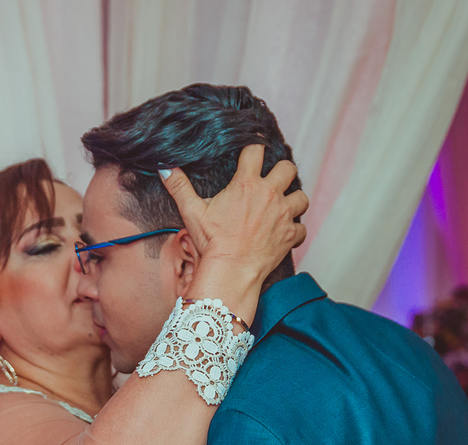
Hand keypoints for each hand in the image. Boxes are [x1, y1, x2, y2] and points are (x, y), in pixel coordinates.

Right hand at [161, 144, 308, 321]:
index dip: (254, 151)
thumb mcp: (192, 211)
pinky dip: (296, 230)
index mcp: (246, 184)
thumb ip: (179, 186)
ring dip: (294, 200)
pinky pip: (302, 228)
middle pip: (288, 168)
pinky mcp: (291, 235)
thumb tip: (165, 167)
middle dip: (282, 172)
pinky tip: (285, 233)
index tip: (252, 155)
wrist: (231, 270)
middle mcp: (269, 195)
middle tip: (272, 182)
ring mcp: (283, 215)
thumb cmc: (212, 242)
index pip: (256, 151)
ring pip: (301, 197)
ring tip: (283, 207)